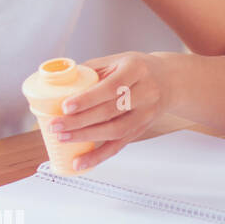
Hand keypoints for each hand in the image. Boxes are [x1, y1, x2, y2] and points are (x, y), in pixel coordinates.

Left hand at [50, 52, 174, 170]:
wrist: (168, 81)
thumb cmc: (134, 69)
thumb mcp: (115, 61)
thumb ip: (89, 70)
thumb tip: (56, 82)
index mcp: (136, 70)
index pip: (112, 87)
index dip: (88, 99)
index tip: (66, 106)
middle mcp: (145, 92)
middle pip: (111, 111)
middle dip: (80, 121)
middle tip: (55, 125)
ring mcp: (145, 114)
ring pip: (115, 130)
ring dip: (86, 137)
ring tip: (62, 139)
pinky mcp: (141, 130)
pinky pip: (119, 146)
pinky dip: (98, 156)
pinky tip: (81, 162)